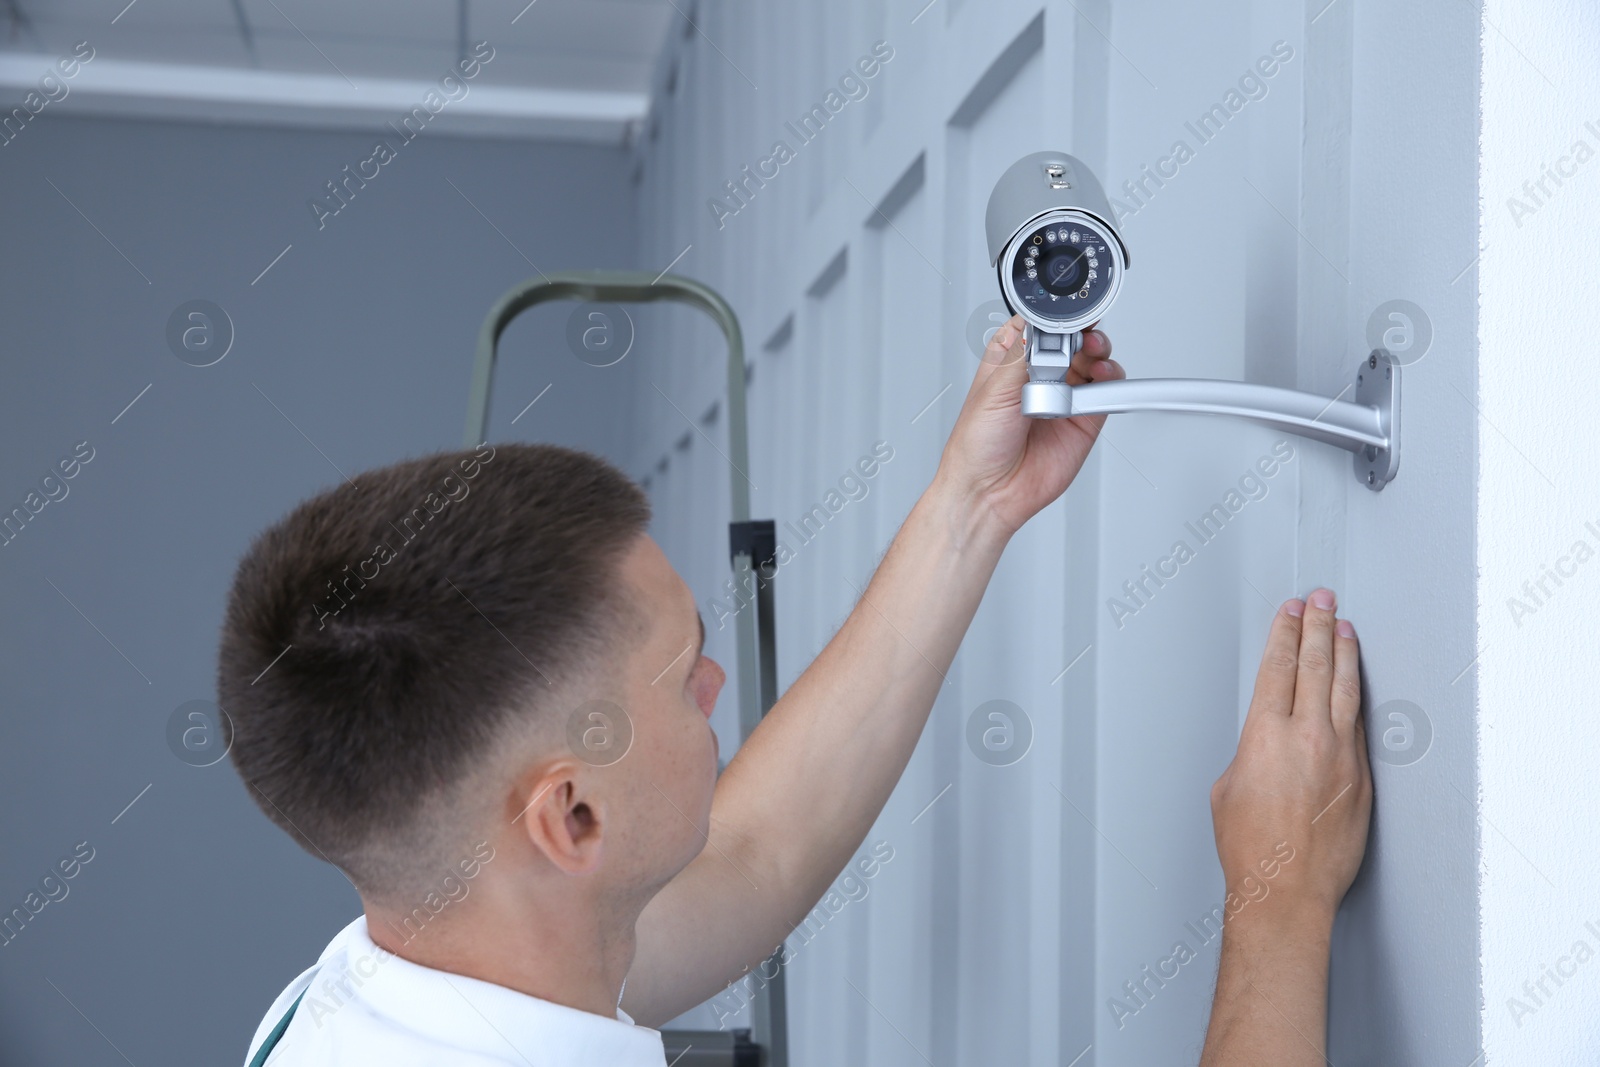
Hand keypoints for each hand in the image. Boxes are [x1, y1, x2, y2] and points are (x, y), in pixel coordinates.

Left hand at [936, 315, 1121, 536]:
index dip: (1055, 316)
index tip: (1067, 312)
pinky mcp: (1083, 418)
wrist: (990, 491)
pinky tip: (1102, 377)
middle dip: (1082, 331)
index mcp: (1011, 359)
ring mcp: (1063, 395)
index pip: (1039, 324)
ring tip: (1094, 354)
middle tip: (1082, 337)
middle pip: (1073, 338)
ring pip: (1094, 360)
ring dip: (1099, 351)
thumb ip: (1025, 356)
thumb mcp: (994, 389)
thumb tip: (1047, 329)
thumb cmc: (976, 444)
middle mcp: (1039, 374)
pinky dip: (1110, 381)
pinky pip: (1105, 392)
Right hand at [1209, 589, 1372, 930]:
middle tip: (1321, 599)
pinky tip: (1356, 682)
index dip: (1285, 634)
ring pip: (1346, 689)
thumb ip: (1251, 751)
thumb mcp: (1228, 787)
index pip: (1278, 668)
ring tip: (1346, 626)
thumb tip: (1267, 744)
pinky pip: (1361, 724)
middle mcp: (1307, 738)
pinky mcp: (1362, 779)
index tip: (1290, 612)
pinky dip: (1357, 695)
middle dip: (1318, 626)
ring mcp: (1341, 757)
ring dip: (1345, 652)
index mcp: (1266, 736)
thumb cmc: (1250, 849)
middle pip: (1315, 666)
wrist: (1286, 890)